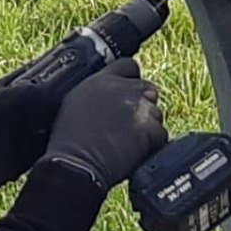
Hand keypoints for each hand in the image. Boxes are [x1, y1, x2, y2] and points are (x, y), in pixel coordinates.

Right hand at [40, 59, 167, 189]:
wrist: (77, 164)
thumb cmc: (69, 141)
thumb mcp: (74, 103)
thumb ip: (95, 93)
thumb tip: (106, 99)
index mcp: (101, 80)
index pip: (128, 66)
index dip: (131, 79)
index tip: (129, 92)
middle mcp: (123, 89)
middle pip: (147, 88)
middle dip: (143, 103)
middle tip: (130, 123)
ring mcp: (138, 108)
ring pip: (156, 112)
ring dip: (148, 125)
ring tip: (131, 141)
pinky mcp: (150, 129)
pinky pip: (161, 133)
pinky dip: (153, 143)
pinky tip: (138, 152)